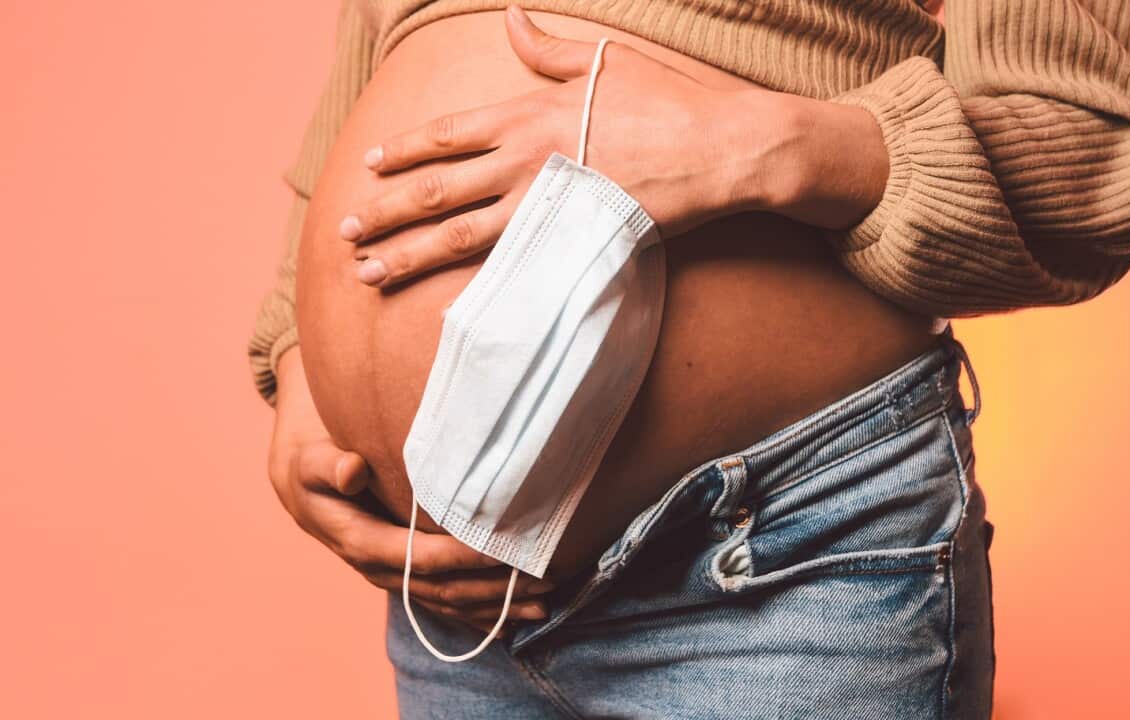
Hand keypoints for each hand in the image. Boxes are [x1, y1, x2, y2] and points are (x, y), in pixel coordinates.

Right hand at [267, 347, 554, 633]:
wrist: (302, 482)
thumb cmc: (314, 463)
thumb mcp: (312, 460)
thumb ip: (329, 465)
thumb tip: (352, 470)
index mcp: (358, 542)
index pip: (417, 556)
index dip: (459, 557)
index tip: (500, 550)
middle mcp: (378, 568)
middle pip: (441, 588)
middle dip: (492, 588)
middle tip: (542, 580)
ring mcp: (393, 577)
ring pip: (448, 601)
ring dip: (495, 606)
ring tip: (543, 603)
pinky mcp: (405, 577)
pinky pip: (444, 603)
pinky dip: (479, 613)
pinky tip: (514, 620)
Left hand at [340, 4, 791, 287]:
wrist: (724, 149)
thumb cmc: (672, 102)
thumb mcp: (606, 61)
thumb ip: (549, 50)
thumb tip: (512, 17)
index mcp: (531, 112)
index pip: (448, 134)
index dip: (403, 150)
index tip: (369, 165)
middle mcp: (527, 158)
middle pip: (438, 188)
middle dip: (386, 210)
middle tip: (345, 229)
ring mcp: (547, 203)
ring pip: (459, 233)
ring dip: (409, 253)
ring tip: (367, 271)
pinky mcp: (572, 239)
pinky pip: (508, 265)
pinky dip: (467, 282)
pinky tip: (439, 299)